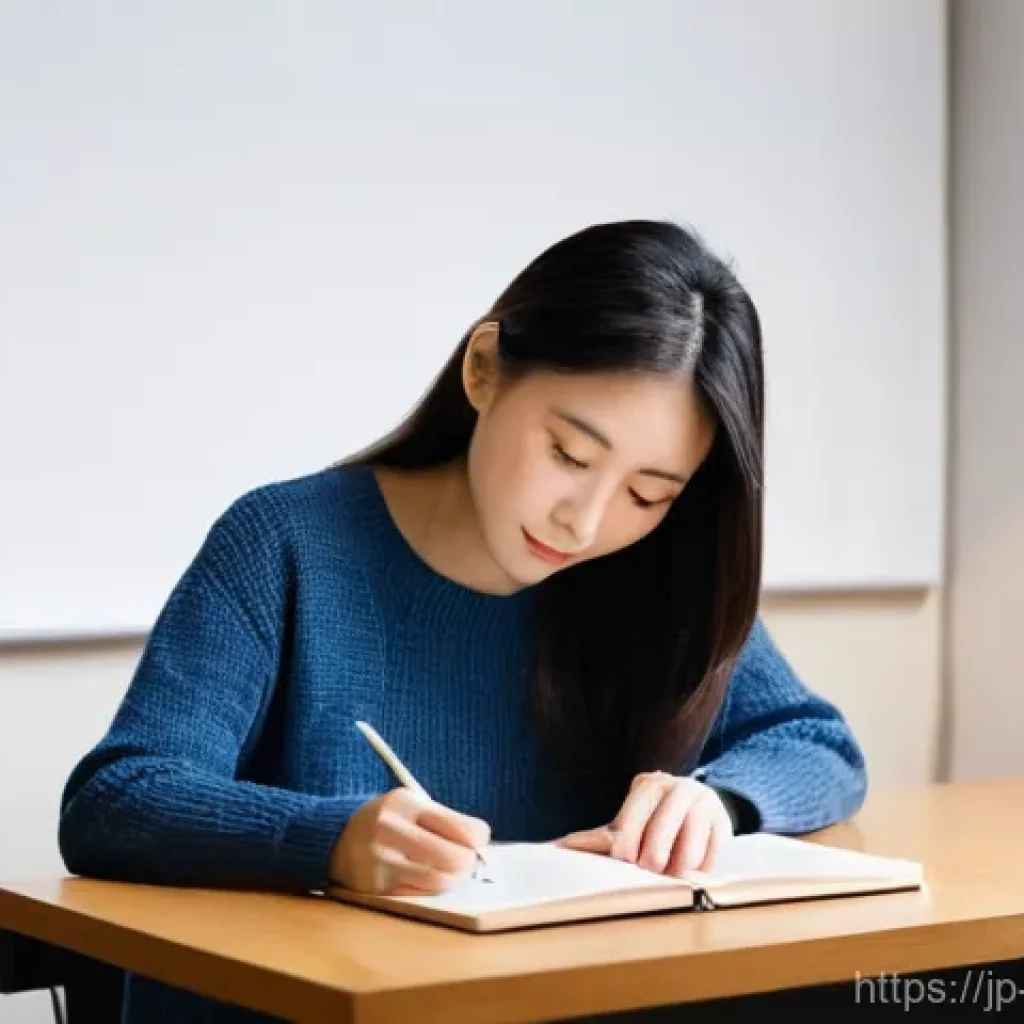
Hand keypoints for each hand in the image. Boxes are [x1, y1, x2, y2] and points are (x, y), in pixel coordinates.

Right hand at [330, 788, 489, 895]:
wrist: (335, 837)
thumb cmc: (388, 822)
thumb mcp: (412, 807)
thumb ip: (446, 821)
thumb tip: (483, 847)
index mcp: (407, 803)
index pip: (463, 828)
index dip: (479, 840)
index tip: (477, 842)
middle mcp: (391, 829)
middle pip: (455, 858)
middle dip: (467, 865)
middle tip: (463, 863)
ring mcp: (381, 860)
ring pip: (439, 882)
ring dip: (451, 881)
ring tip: (447, 873)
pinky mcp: (375, 888)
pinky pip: (419, 896)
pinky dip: (430, 891)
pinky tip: (424, 881)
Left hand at [556, 771, 732, 874]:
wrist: (701, 801)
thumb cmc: (653, 817)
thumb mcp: (628, 821)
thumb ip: (597, 838)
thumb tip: (554, 850)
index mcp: (648, 785)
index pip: (631, 822)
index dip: (626, 849)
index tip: (625, 865)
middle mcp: (677, 788)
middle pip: (659, 834)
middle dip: (652, 861)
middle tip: (649, 875)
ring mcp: (703, 803)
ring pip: (686, 847)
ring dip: (676, 870)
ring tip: (670, 880)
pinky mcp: (723, 824)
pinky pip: (710, 856)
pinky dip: (699, 871)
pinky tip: (692, 876)